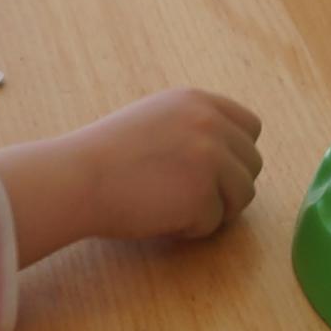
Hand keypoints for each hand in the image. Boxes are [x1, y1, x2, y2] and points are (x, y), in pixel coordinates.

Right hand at [0, 88, 263, 263]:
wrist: (78, 178)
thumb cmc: (107, 156)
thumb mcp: (156, 118)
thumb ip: (194, 126)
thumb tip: (231, 152)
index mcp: (199, 101)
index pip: (250, 127)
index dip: (236, 154)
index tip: (214, 172)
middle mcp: (211, 123)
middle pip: (252, 163)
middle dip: (229, 186)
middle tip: (192, 198)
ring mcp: (210, 159)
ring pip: (244, 195)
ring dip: (216, 209)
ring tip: (175, 208)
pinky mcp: (203, 195)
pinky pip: (216, 222)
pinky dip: (192, 229)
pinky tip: (161, 217)